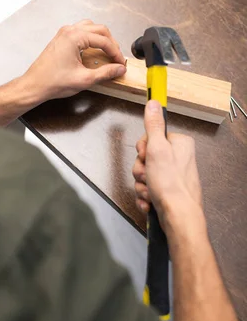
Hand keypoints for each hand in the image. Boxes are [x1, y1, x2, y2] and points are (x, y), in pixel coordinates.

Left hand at [23, 20, 126, 101]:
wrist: (35, 85)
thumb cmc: (53, 82)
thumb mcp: (84, 79)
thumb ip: (105, 72)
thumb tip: (119, 69)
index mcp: (75, 37)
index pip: (103, 40)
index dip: (115, 52)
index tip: (120, 62)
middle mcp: (69, 31)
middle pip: (99, 29)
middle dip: (111, 43)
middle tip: (117, 57)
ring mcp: (64, 33)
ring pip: (91, 28)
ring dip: (102, 38)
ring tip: (108, 51)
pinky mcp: (61, 38)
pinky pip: (81, 31)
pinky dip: (91, 38)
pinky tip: (94, 50)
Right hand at [132, 101, 202, 231]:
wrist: (178, 217)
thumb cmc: (172, 186)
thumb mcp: (157, 149)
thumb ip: (153, 125)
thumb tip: (153, 103)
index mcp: (179, 144)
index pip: (150, 137)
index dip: (143, 149)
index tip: (146, 155)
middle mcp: (177, 158)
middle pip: (145, 157)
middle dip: (141, 170)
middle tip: (148, 176)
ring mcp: (172, 175)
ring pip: (144, 174)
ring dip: (142, 184)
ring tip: (150, 191)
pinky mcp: (166, 190)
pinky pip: (147, 188)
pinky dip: (145, 196)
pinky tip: (151, 201)